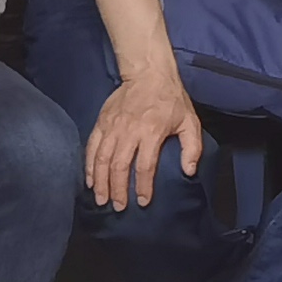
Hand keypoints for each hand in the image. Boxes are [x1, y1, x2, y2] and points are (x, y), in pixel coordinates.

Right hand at [85, 65, 202, 211]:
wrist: (148, 73)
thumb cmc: (171, 100)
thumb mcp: (189, 121)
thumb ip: (191, 147)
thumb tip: (189, 171)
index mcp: (152, 132)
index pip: (145, 166)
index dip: (143, 187)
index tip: (143, 202)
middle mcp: (129, 131)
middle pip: (119, 167)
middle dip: (117, 190)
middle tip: (118, 207)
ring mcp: (112, 127)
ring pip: (102, 160)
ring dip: (100, 182)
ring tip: (101, 200)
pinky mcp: (101, 122)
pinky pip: (92, 148)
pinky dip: (89, 166)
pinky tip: (90, 181)